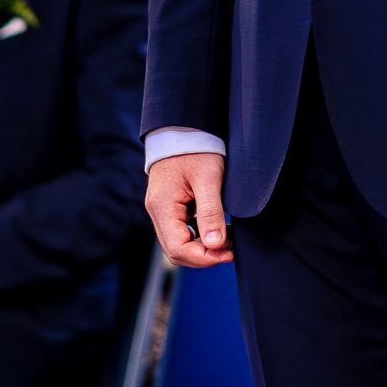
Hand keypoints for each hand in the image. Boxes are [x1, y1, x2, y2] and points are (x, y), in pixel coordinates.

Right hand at [145, 152, 231, 267]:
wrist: (184, 129)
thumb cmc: (196, 148)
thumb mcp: (209, 178)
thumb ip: (211, 212)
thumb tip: (215, 245)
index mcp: (163, 206)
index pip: (178, 249)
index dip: (204, 258)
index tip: (228, 253)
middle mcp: (156, 212)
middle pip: (175, 252)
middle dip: (204, 256)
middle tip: (230, 249)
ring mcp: (160, 210)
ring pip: (178, 245)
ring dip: (202, 249)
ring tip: (228, 240)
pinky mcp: (168, 208)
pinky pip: (180, 233)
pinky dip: (199, 238)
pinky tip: (218, 231)